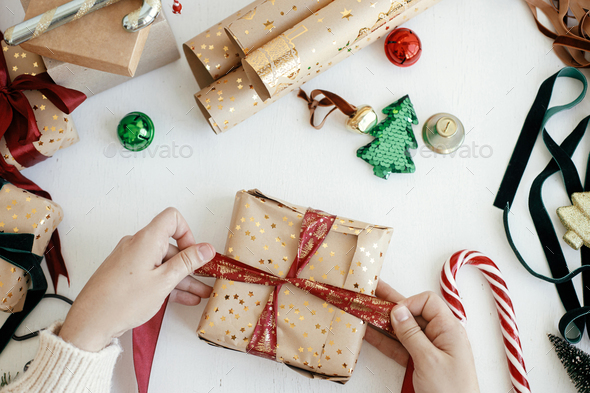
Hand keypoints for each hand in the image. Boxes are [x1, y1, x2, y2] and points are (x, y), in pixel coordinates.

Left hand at [59, 208, 214, 351]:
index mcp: (146, 240)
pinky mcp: (126, 274)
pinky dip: (167, 282)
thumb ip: (187, 262)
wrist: (90, 323)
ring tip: (200, 293)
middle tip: (205, 278)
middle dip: (189, 263)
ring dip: (182, 277)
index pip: (172, 219)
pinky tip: (183, 297)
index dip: (188, 233)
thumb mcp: (164, 282)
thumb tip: (206, 248)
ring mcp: (130, 260)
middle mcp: (137, 245)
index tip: (195, 253)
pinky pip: (152, 273)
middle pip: (170, 246)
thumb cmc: (122, 302)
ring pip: (163, 263)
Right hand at [365, 281, 478, 392]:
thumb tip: (398, 311)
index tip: (392, 312)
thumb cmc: (452, 392)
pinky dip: (385, 340)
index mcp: (449, 329)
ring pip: (403, 330)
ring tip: (364, 311)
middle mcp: (440, 336)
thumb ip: (411, 334)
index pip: (427, 302)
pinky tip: (370, 333)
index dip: (408, 303)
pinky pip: (400, 346)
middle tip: (371, 293)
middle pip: (412, 313)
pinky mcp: (420, 362)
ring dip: (384, 322)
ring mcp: (429, 349)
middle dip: (390, 305)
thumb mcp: (429, 361)